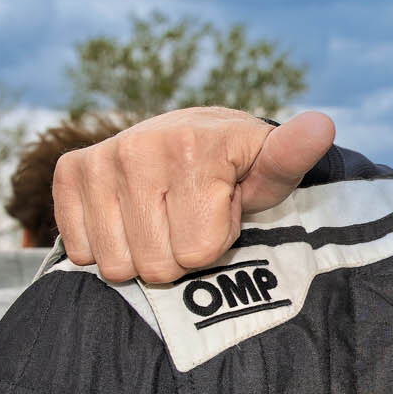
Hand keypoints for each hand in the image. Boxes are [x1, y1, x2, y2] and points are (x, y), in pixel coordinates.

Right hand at [53, 108, 334, 282]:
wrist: (190, 135)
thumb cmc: (236, 167)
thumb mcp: (270, 169)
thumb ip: (292, 156)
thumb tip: (323, 126)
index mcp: (194, 147)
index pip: (196, 254)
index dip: (215, 242)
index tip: (220, 210)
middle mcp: (139, 148)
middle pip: (155, 267)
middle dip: (179, 254)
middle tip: (190, 217)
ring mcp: (100, 159)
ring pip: (116, 267)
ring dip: (142, 255)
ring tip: (163, 216)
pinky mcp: (69, 172)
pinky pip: (81, 251)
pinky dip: (105, 245)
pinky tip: (128, 216)